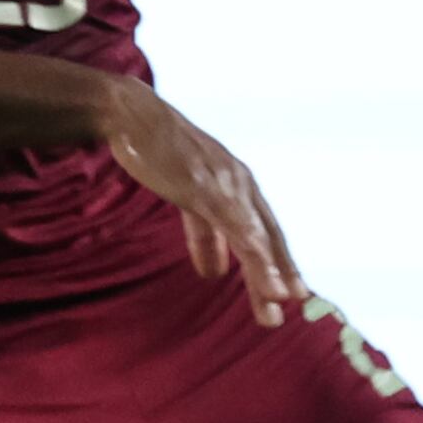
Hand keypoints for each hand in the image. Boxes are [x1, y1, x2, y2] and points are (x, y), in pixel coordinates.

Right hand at [99, 86, 306, 325]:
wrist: (131, 116)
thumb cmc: (156, 150)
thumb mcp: (185, 195)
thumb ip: (204, 235)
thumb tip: (214, 273)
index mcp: (238, 185)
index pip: (266, 230)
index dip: (279, 260)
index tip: (289, 290)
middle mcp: (241, 185)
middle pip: (267, 237)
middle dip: (281, 273)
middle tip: (291, 306)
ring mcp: (225, 187)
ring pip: (255, 238)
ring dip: (267, 273)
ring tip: (277, 303)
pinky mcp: (205, 189)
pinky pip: (235, 228)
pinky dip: (252, 254)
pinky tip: (260, 273)